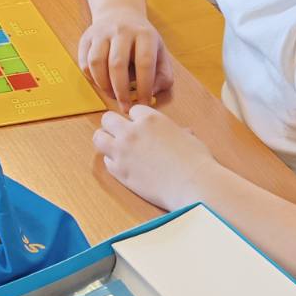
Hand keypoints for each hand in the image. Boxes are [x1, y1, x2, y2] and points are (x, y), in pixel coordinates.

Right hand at [77, 7, 173, 109]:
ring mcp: (101, 32)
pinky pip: (84, 62)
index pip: (144, 63)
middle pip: (117, 64)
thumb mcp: (160, 53)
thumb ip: (163, 76)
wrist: (119, 13)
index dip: (144, 87)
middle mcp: (122, 30)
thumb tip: (151, 94)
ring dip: (103, 85)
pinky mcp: (86, 38)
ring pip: (96, 63)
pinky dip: (92, 78)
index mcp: (144, 34)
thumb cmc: (142, 41)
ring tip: (112, 95)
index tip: (144, 103)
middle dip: (121, 91)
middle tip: (124, 107)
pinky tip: (102, 83)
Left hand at [93, 105, 213, 210]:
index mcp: (150, 118)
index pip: (133, 111)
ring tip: (115, 148)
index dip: (138, 120)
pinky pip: (106, 161)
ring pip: (99, 138)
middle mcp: (131, 131)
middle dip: (114, 125)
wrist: (192, 184)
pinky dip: (113, 162)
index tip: (142, 128)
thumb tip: (183, 132)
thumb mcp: (188, 138)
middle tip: (122, 135)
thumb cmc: (196, 160)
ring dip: (106, 140)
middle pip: (108, 119)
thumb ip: (177, 132)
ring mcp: (122, 151)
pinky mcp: (119, 171)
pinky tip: (124, 165)